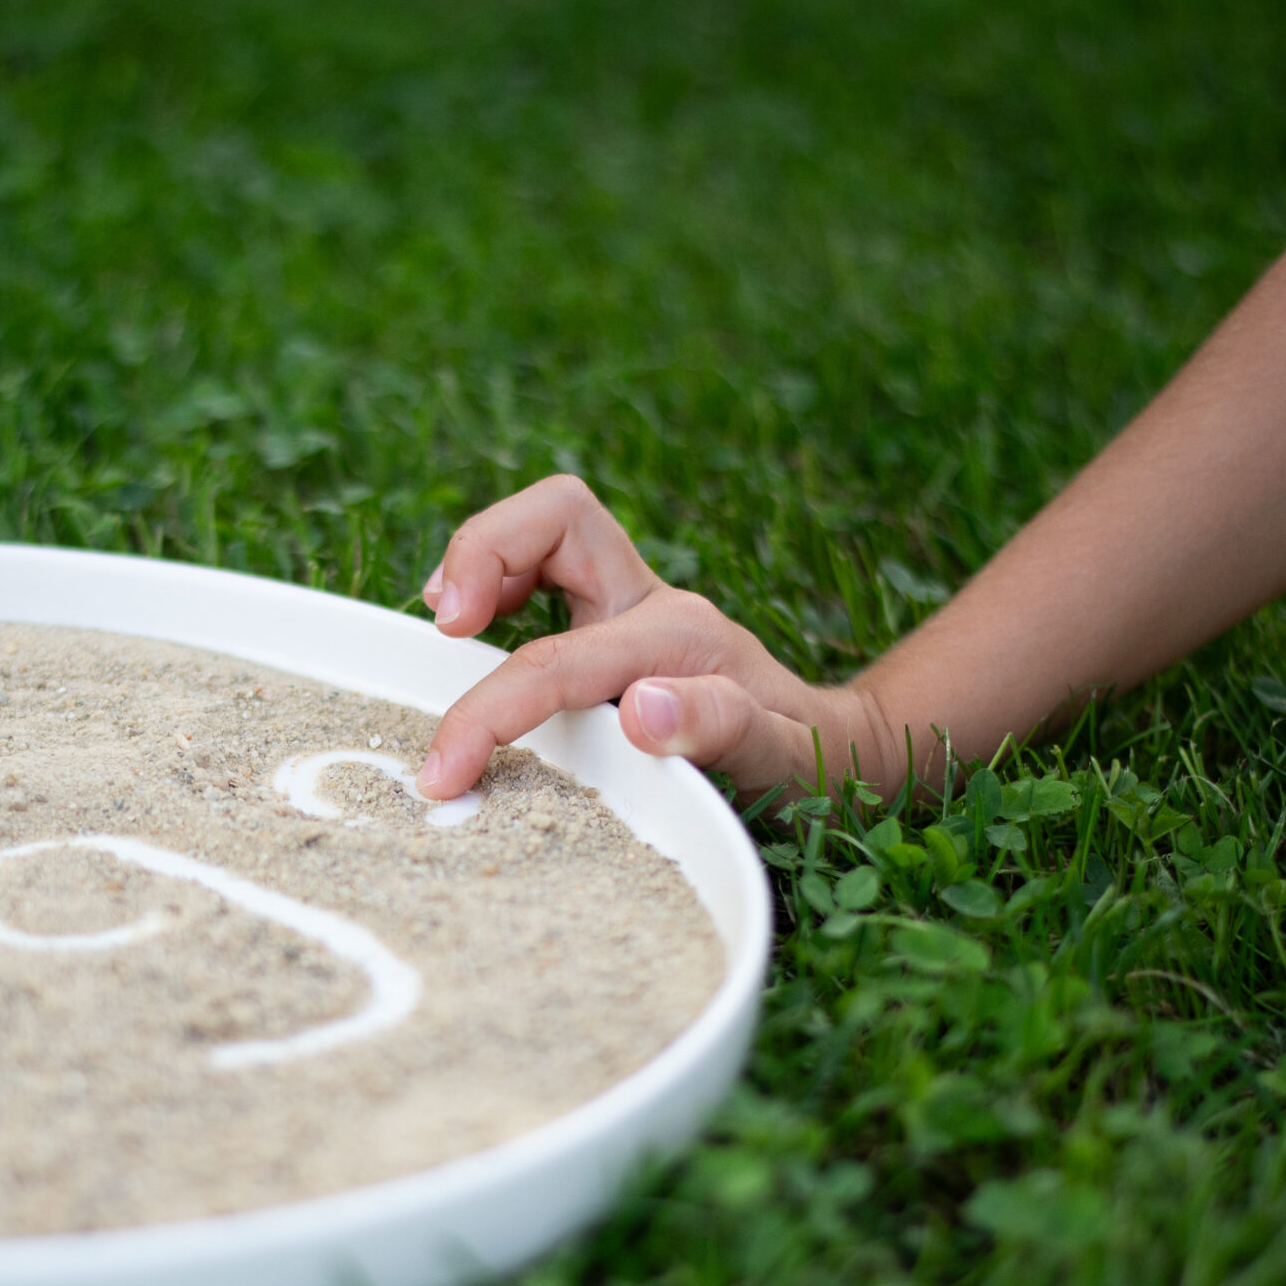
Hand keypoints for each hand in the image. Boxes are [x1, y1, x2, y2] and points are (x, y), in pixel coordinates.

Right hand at [413, 474, 894, 800]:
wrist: (840, 754)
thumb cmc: (812, 766)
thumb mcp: (788, 763)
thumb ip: (723, 729)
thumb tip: (641, 708)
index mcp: (679, 638)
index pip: (556, 659)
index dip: (488, 710)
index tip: (445, 772)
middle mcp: (650, 604)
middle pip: (557, 514)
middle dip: (485, 551)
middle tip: (445, 623)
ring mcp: (627, 606)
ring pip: (544, 526)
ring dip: (483, 557)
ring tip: (445, 619)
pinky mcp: (607, 622)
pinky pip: (541, 567)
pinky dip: (495, 582)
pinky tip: (472, 632)